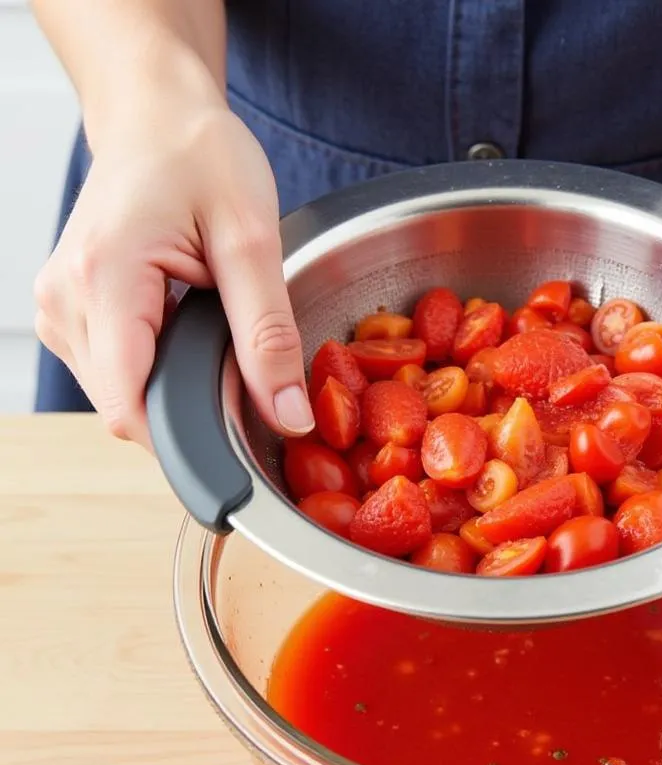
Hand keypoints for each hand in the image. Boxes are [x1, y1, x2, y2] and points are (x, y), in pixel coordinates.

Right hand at [34, 100, 312, 448]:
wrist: (157, 114)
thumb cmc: (200, 155)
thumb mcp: (253, 241)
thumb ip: (268, 337)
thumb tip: (287, 416)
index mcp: (102, 280)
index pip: (129, 410)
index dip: (189, 437)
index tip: (242, 433)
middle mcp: (64, 301)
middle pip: (128, 408)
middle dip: (190, 408)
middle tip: (241, 363)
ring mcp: (59, 309)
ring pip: (121, 396)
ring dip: (174, 386)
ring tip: (209, 330)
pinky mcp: (69, 312)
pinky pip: (116, 371)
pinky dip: (157, 366)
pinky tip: (185, 329)